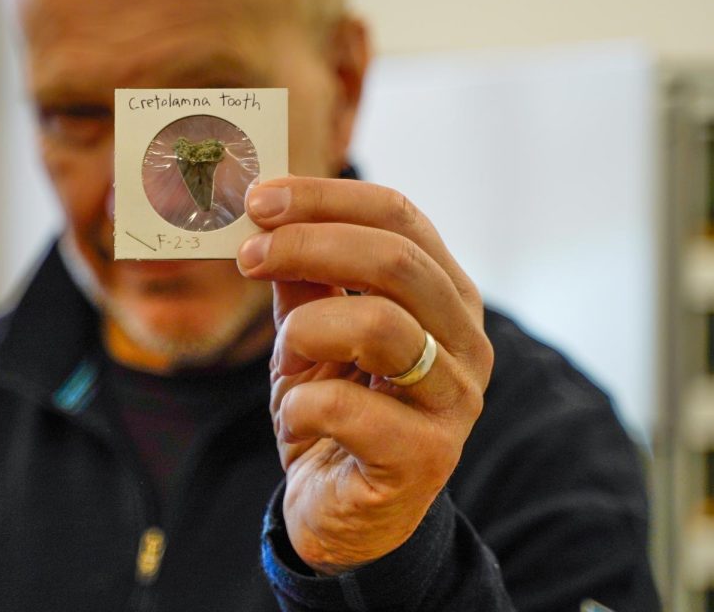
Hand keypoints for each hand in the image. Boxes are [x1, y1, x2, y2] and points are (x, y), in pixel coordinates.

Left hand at [238, 177, 492, 574]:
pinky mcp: (424, 457)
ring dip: (308, 327)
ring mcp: (453, 400)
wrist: (344, 516)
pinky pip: (347, 408)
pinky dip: (302, 404)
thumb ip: (303, 277)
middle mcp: (465, 341)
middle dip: (308, 243)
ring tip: (288, 353)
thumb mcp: (312, 334)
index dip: (326, 198)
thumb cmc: (335, 411)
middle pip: (395, 260)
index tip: (260, 198)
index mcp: (445, 294)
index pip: (400, 216)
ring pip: (381, 326)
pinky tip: (297, 419)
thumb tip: (267, 213)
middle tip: (249, 253)